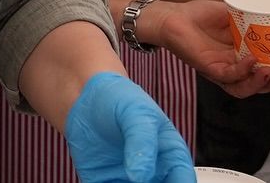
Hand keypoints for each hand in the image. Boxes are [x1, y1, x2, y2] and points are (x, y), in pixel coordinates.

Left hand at [64, 72, 196, 182]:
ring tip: (117, 181)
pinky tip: (104, 182)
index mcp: (171, 156)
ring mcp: (128, 180)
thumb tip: (140, 177)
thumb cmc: (119, 99)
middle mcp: (153, 174)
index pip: (183, 181)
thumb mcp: (136, 113)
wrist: (85, 95)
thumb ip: (141, 141)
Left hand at [141, 0, 269, 98]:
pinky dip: (241, 70)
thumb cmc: (200, 15)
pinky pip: (227, 76)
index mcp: (240, 56)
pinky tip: (250, 61)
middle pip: (256, 85)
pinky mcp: (207, 68)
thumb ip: (250, 13)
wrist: (173, 15)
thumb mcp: (231, 13)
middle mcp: (232, 67)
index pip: (263, 71)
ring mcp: (220, 70)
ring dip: (259, 84)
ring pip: (243, 87)